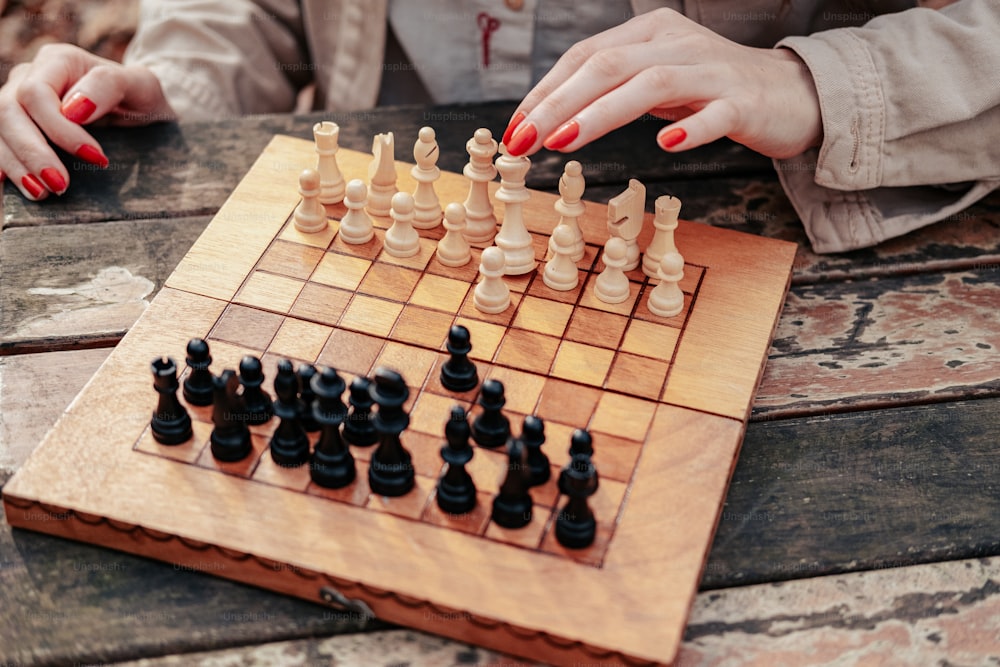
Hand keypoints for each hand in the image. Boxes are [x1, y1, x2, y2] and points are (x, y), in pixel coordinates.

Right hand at [0, 43, 174, 199]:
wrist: (141, 107)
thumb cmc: (141, 94)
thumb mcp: (142, 85)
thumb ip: (109, 85)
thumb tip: (73, 110)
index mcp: (58, 61)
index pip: (36, 94)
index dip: (59, 129)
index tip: (96, 158)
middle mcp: (29, 76)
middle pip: (7, 111)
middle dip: (32, 153)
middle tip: (60, 186)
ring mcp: (17, 100)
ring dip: (16, 165)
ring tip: (42, 193)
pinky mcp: (16, 125)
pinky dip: (5, 166)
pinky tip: (18, 185)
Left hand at [502, 9, 821, 159]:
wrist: (791, 94)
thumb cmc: (712, 92)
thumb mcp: (657, 83)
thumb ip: (613, 91)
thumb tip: (551, 119)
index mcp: (650, 33)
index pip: (584, 56)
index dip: (545, 92)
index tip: (514, 130)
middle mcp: (676, 43)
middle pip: (606, 65)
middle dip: (556, 104)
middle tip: (522, 141)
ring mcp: (711, 71)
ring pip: (649, 84)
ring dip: (600, 114)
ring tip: (563, 142)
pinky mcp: (744, 102)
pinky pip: (715, 113)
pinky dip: (690, 127)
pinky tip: (666, 143)